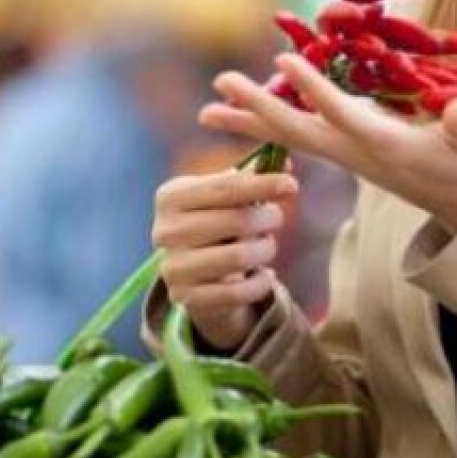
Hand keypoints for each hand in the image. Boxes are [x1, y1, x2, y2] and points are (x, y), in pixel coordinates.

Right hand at [152, 167, 298, 352]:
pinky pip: (238, 292)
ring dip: (265, 249)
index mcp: (170, 197)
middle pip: (234, 220)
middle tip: (277, 217)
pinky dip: (261, 283)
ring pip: (239, 257)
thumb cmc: (216, 223)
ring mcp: (172, 267)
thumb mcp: (226, 197)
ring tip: (267, 246)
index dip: (262, 184)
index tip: (291, 183)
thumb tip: (285, 159)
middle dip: (267, 217)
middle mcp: (164, 231)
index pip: (224, 187)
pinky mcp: (186, 298)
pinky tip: (264, 275)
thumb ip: (252, 178)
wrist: (196, 275)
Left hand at [200, 52, 456, 234]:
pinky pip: (300, 133)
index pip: (343, 115)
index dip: (314, 88)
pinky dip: (269, 122)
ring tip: (206, 109)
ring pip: (290, 134)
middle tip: (219, 81)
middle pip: (298, 129)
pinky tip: (243, 112)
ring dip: (250, 119)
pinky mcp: (346, 149)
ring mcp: (347, 153)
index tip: (283, 60)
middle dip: (258, 106)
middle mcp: (356, 152)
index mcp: (386, 146)